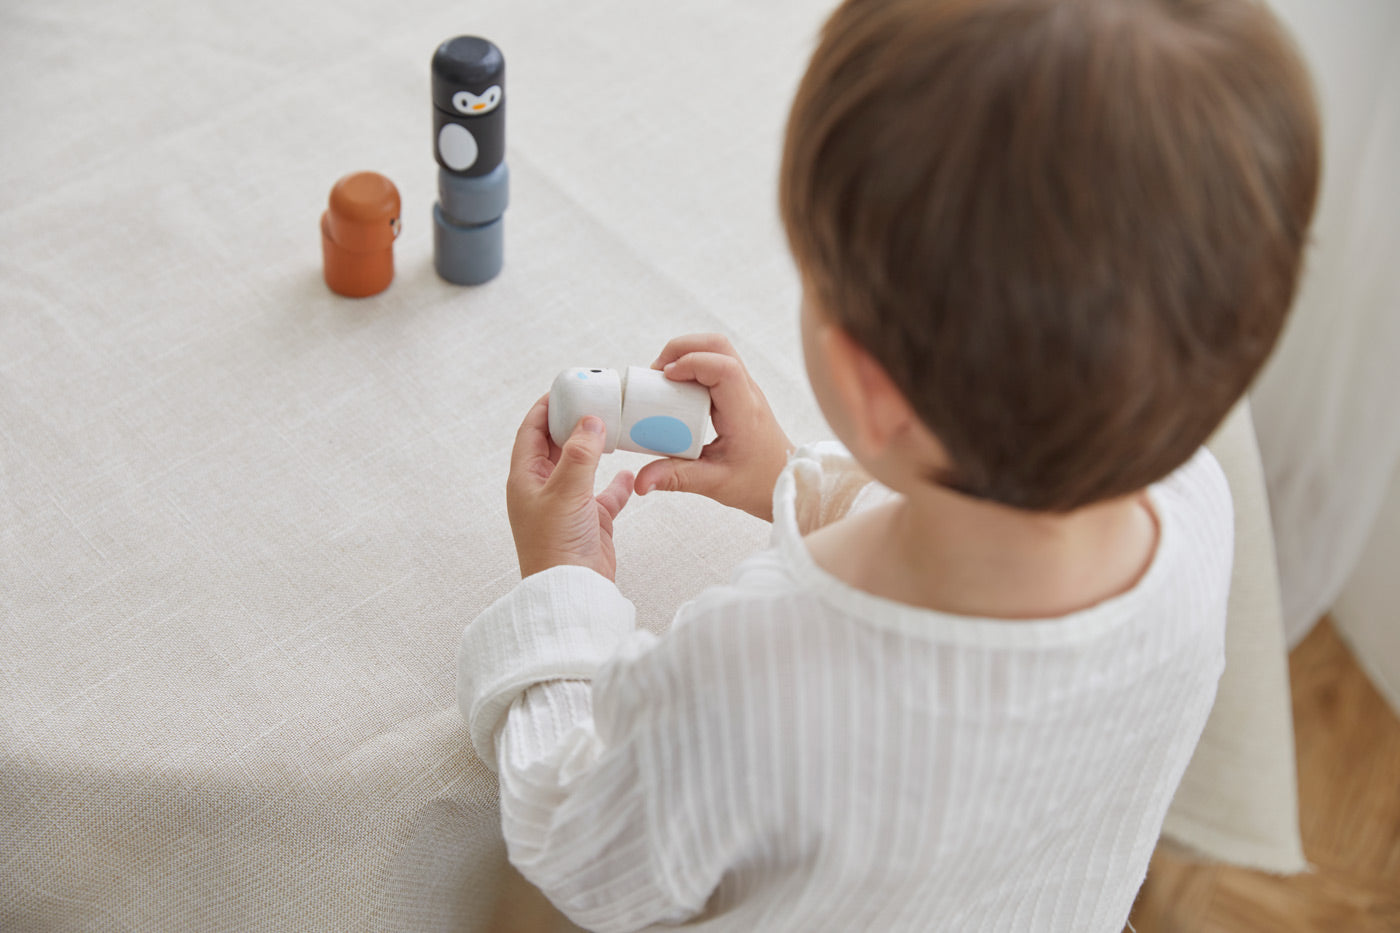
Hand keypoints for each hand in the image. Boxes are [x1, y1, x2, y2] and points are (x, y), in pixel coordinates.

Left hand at [507, 395, 634, 580]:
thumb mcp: (566, 492)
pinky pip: (604, 495)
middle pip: (556, 443)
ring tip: (613, 426)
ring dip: (595, 448)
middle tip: (595, 400)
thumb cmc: (556, 546)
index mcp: (526, 478)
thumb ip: (579, 454)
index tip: (567, 387)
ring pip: (581, 466)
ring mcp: (567, 504)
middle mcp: (544, 488)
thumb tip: (590, 420)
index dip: (546, 406)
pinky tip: (631, 473)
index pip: (531, 430)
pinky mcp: (589, 521)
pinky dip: (617, 484)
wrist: (572, 592)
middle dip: (574, 421)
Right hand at [634, 334, 792, 520]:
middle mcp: (748, 393)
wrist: (785, 481)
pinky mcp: (739, 392)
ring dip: (687, 354)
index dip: (691, 362)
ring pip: (718, 350)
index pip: (724, 368)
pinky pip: (717, 364)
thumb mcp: (714, 484)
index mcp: (744, 412)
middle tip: (656, 373)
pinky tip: (677, 388)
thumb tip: (641, 481)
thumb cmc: (757, 483)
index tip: (665, 377)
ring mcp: (745, 389)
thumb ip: (676, 478)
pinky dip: (694, 365)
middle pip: (719, 345)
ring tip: (662, 379)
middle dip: (682, 348)